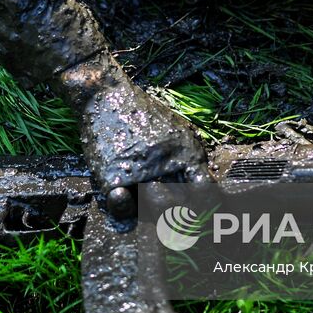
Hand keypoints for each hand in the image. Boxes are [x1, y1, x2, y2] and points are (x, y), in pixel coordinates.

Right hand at [55, 53, 208, 216]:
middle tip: (172, 216)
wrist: (106, 95)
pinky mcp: (113, 177)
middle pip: (181, 207)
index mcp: (186, 153)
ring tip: (146, 203)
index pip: (206, 191)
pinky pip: (123, 208)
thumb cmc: (142, 111)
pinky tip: (124, 198)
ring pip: (154, 210)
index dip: (205, 207)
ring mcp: (139, 172)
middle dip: (178, 215)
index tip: (200, 213)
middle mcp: (166, 165)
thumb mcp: (176, 127)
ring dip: (152, 211)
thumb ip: (189, 154)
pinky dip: (124, 208)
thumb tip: (201, 184)